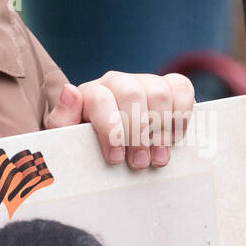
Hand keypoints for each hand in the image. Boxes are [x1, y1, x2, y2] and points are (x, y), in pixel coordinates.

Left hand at [45, 71, 194, 167]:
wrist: (104, 142)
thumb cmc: (84, 142)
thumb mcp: (67, 136)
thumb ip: (62, 118)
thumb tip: (70, 91)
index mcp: (90, 92)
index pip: (101, 99)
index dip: (111, 129)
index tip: (115, 158)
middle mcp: (117, 82)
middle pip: (133, 95)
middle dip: (138, 133)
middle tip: (138, 164)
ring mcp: (144, 81)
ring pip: (159, 93)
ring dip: (162, 129)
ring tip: (157, 159)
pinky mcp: (168, 86)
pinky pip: (182, 88)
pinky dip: (182, 114)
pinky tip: (173, 139)